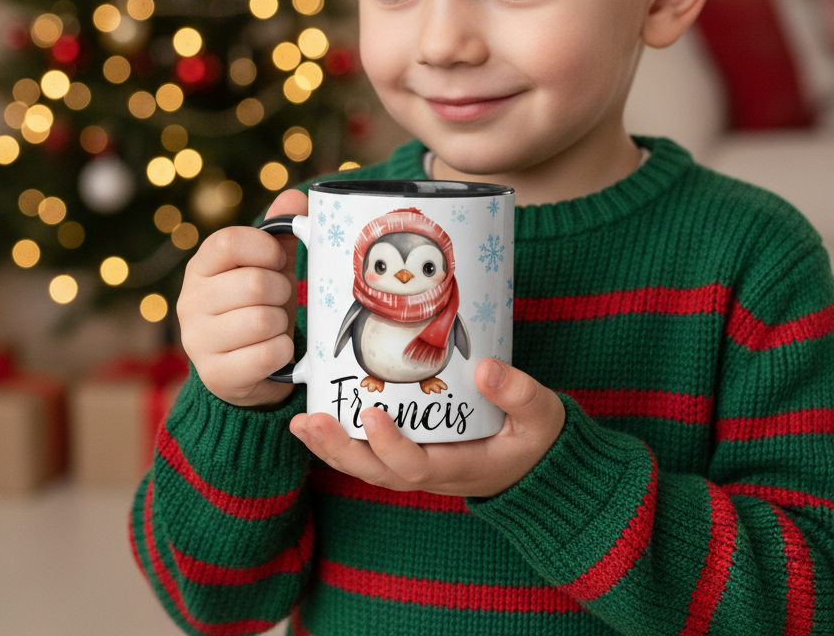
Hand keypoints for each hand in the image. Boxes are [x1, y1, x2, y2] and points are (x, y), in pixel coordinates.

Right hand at [177, 188, 307, 406]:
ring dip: (281, 324)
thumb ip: (281, 232)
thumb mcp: (269, 266)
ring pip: (261, 321)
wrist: (245, 368)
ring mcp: (198, 341)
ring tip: (275, 326)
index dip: (264, 249)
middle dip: (281, 292)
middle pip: (253, 284)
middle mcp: (190, 302)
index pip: (228, 241)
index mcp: (201, 267)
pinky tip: (275, 351)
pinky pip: (267, 355)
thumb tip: (296, 197)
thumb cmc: (258, 305)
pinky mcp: (215, 375)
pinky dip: (282, 351)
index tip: (277, 261)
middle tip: (279, 300)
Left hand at [289, 358, 564, 497]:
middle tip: (310, 421)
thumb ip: (520, 394)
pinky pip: (367, 453)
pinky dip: (339, 440)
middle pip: (374, 471)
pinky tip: (315, 419)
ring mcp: (414, 466)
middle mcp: (427, 472)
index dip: (390, 446)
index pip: (413, 466)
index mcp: (457, 467)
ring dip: (330, 446)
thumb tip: (486, 369)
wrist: (537, 466)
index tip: (373, 414)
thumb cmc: (536, 439)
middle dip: (339, 449)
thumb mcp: (541, 417)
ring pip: (364, 465)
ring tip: (300, 421)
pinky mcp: (407, 453)